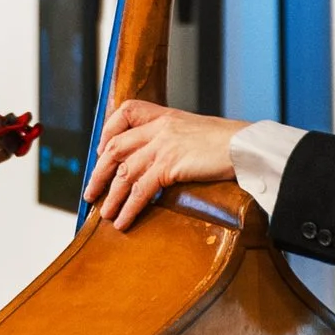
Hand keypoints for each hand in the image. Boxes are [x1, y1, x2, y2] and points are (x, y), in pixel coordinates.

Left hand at [84, 101, 239, 232]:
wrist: (244, 146)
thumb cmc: (227, 143)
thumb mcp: (195, 131)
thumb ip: (174, 138)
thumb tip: (160, 160)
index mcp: (164, 115)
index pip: (126, 112)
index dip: (108, 130)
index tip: (101, 150)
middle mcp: (159, 128)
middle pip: (116, 148)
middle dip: (99, 173)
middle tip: (90, 194)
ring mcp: (162, 146)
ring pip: (124, 173)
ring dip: (111, 197)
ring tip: (104, 215)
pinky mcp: (169, 165)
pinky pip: (140, 190)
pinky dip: (129, 208)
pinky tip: (123, 222)